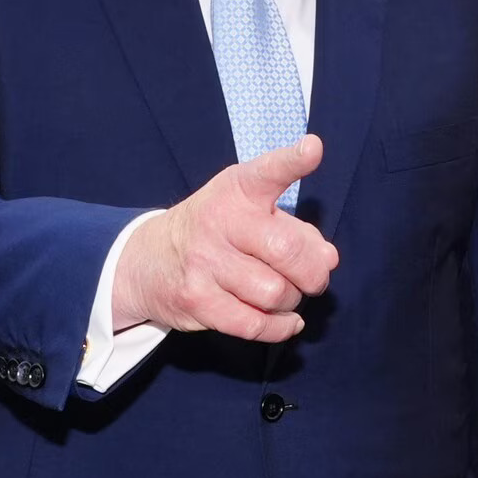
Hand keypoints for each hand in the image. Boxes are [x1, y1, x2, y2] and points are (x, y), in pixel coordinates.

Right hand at [112, 135, 339, 341]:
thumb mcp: (248, 212)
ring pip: (275, 293)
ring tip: (283, 293)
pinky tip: (286, 320)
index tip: (312, 150)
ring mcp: (205, 262)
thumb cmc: (216, 231)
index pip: (267, 172)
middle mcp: (219, 221)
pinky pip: (256, 324)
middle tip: (313, 277)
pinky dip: (281, 327)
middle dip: (313, 272)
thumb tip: (328, 258)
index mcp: (237, 190)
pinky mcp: (198, 301)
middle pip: (287, 251)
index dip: (292, 162)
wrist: (149, 260)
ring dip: (291, 300)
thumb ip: (294, 229)